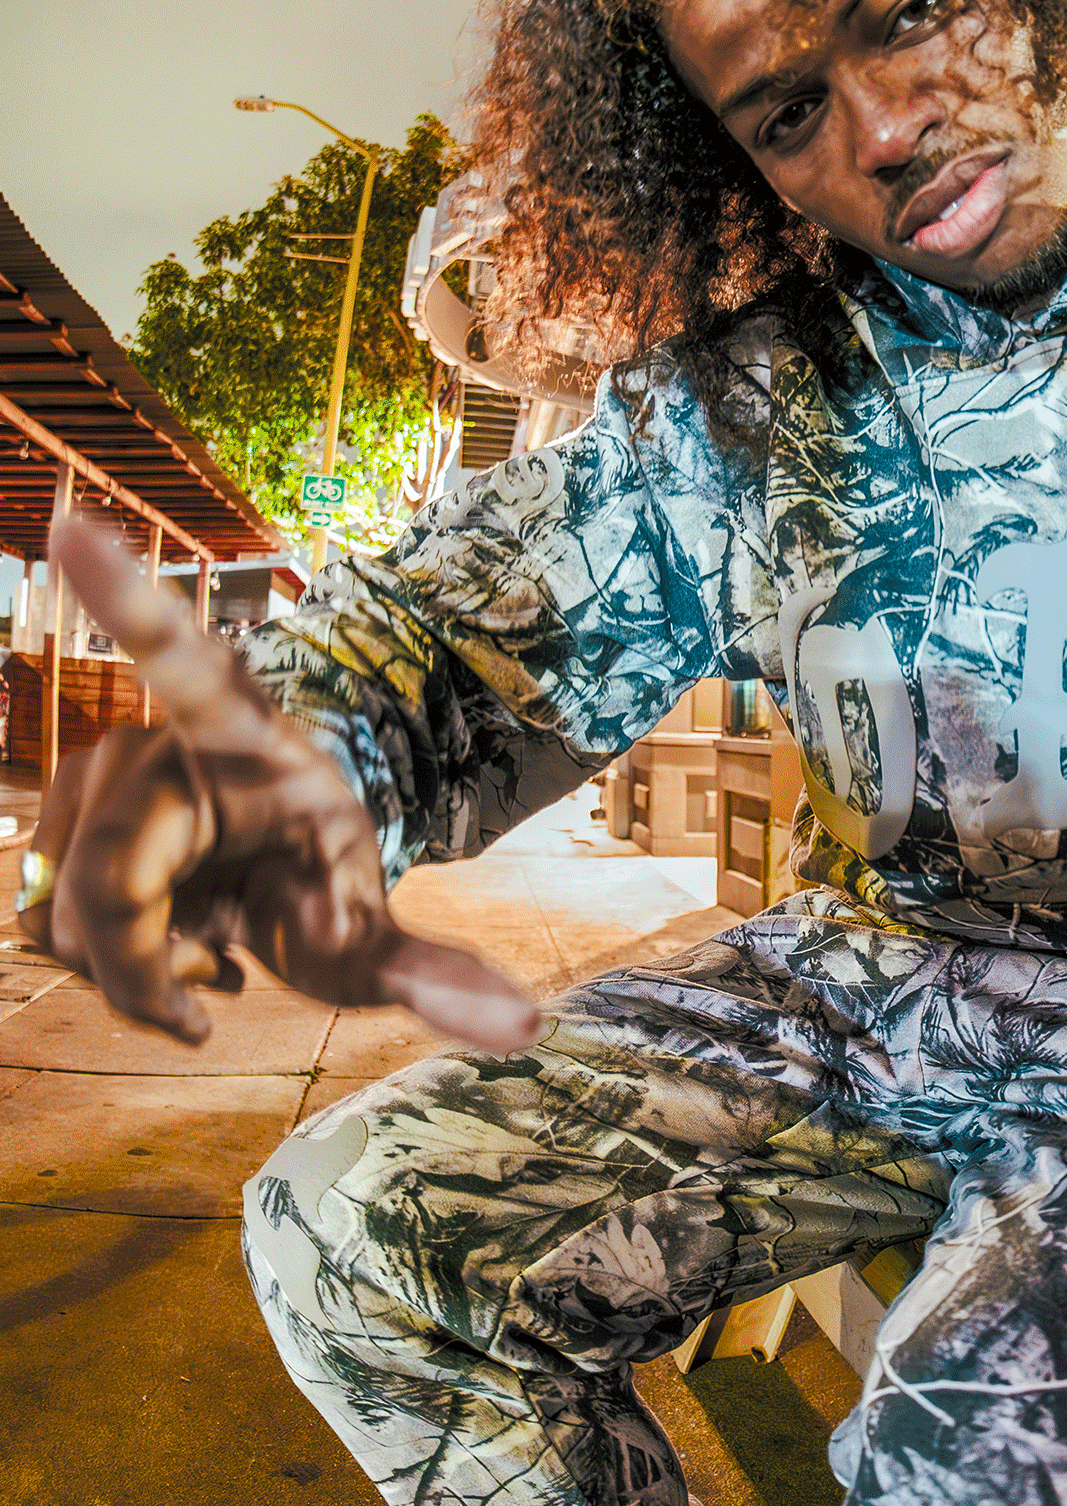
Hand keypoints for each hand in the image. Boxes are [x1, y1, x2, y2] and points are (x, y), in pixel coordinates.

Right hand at [20, 515, 540, 1051]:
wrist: (282, 851)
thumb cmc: (326, 871)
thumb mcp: (382, 933)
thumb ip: (442, 980)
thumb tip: (527, 1031)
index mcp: (240, 732)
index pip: (179, 660)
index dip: (125, 598)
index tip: (71, 524)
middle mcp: (154, 743)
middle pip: (107, 895)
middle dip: (152, 974)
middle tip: (219, 993)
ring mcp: (96, 774)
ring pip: (64, 922)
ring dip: (134, 964)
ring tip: (209, 939)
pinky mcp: (58, 812)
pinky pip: (46, 920)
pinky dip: (104, 956)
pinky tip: (165, 938)